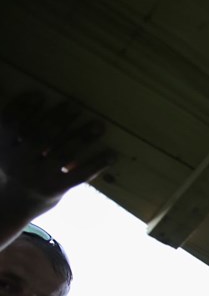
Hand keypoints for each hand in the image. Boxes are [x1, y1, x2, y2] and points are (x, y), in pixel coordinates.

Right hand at [0, 92, 115, 205]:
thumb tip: (19, 92)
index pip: (11, 124)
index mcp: (3, 149)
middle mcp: (19, 163)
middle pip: (41, 137)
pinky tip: (111, 154)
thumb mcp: (6, 147)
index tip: (39, 94)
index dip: (23, 108)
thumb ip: (12, 125)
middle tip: (75, 105)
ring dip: (83, 138)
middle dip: (59, 120)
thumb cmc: (15, 166)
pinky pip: (80, 175)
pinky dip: (97, 164)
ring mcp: (39, 178)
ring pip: (63, 155)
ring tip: (99, 124)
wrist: (16, 203)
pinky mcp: (57, 189)